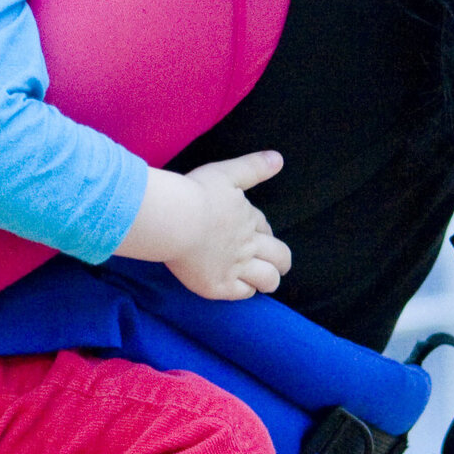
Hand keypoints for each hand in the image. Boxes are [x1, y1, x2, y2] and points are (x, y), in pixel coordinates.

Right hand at [115, 150, 291, 299]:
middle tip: (277, 264)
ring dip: (269, 279)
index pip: (265, 228)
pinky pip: (243, 293)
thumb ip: (253, 167)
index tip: (258, 234)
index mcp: (249, 218)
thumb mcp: (226, 173)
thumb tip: (279, 159)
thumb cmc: (196, 193)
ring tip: (265, 281)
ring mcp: (235, 268)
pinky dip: (246, 290)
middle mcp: (248, 245)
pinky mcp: (218, 286)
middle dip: (281, 260)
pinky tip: (240, 286)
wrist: (173, 220)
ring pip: (268, 279)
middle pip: (279, 256)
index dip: (264, 232)